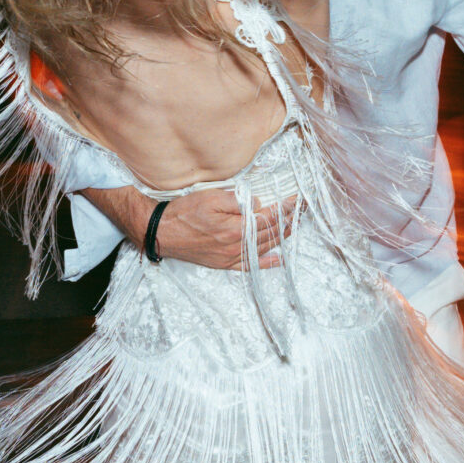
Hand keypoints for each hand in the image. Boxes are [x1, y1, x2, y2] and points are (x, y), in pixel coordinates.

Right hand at [87, 185, 295, 268]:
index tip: (298, 199)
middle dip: (289, 221)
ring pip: (264, 247)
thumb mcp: (211, 197)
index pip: (269, 217)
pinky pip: (249, 264)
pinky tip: (278, 259)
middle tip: (302, 210)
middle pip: (270, 234)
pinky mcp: (223, 262)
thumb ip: (237, 200)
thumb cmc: (184, 213)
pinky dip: (266, 262)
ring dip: (282, 236)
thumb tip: (257, 204)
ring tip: (295, 225)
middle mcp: (236, 246)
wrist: (161, 232)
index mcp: (236, 228)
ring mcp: (230, 256)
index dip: (286, 208)